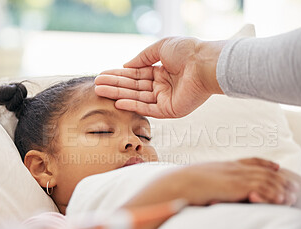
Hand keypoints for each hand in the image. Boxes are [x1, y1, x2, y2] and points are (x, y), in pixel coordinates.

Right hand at [94, 37, 226, 117]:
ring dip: (119, 95)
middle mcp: (162, 86)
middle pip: (133, 87)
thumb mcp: (161, 47)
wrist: (204, 63)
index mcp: (161, 71)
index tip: (102, 76)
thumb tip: (125, 65)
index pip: (135, 75)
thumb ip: (142, 57)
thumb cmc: (187, 52)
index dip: (119, 75)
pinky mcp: (170, 110)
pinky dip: (133, 106)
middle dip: (115, 85)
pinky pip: (148, 108)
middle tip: (96, 85)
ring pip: (138, 97)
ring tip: (100, 91)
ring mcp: (165, 99)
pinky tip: (118, 102)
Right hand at [173, 158, 299, 205]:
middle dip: (281, 178)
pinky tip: (282, 200)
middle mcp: (234, 168)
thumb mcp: (200, 179)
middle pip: (264, 171)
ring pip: (266, 180)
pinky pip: (261, 189)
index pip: (250, 161)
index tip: (276, 166)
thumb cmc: (185, 184)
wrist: (179, 183)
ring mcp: (237, 176)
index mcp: (226, 165)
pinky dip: (274, 194)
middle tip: (295, 185)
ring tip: (293, 196)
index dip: (265, 164)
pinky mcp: (237, 186)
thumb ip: (211, 181)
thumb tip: (209, 186)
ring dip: (281, 188)